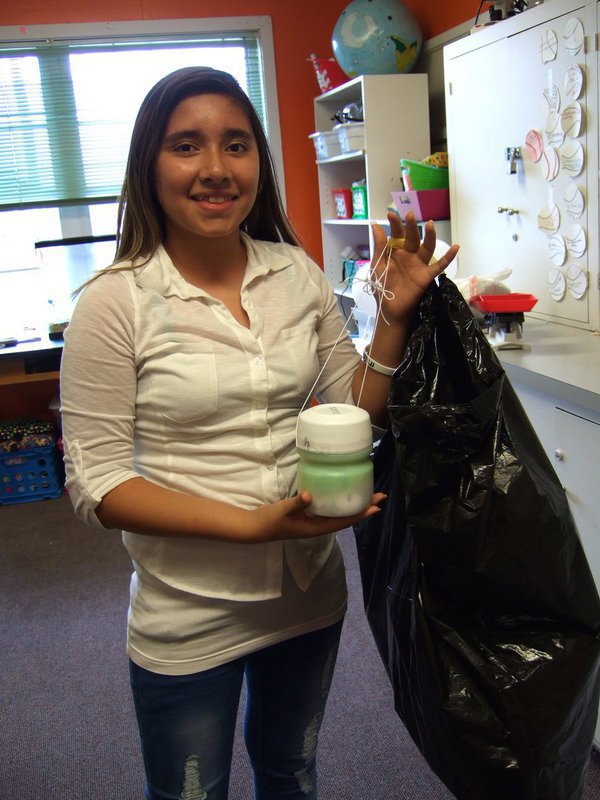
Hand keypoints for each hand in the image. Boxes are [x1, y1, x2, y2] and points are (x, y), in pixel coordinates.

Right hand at [249, 491, 385, 541]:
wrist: (255, 527)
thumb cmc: (269, 521)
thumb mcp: (282, 511)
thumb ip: (296, 503)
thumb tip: (310, 495)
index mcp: (316, 528)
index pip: (343, 522)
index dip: (360, 515)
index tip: (376, 507)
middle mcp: (318, 526)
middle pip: (346, 518)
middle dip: (362, 508)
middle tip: (380, 496)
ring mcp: (313, 522)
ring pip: (339, 514)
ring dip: (353, 505)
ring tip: (367, 495)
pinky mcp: (307, 516)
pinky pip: (329, 510)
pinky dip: (339, 503)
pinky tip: (342, 495)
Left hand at [369, 211, 458, 325]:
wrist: (390, 309)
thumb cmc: (383, 287)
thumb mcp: (378, 265)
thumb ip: (379, 246)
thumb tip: (375, 225)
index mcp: (396, 251)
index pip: (396, 234)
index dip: (394, 224)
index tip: (391, 214)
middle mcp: (409, 254)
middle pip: (412, 237)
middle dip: (411, 226)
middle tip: (410, 214)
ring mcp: (419, 264)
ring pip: (427, 247)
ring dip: (429, 236)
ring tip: (430, 224)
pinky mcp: (426, 275)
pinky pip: (439, 265)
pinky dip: (448, 257)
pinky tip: (456, 247)